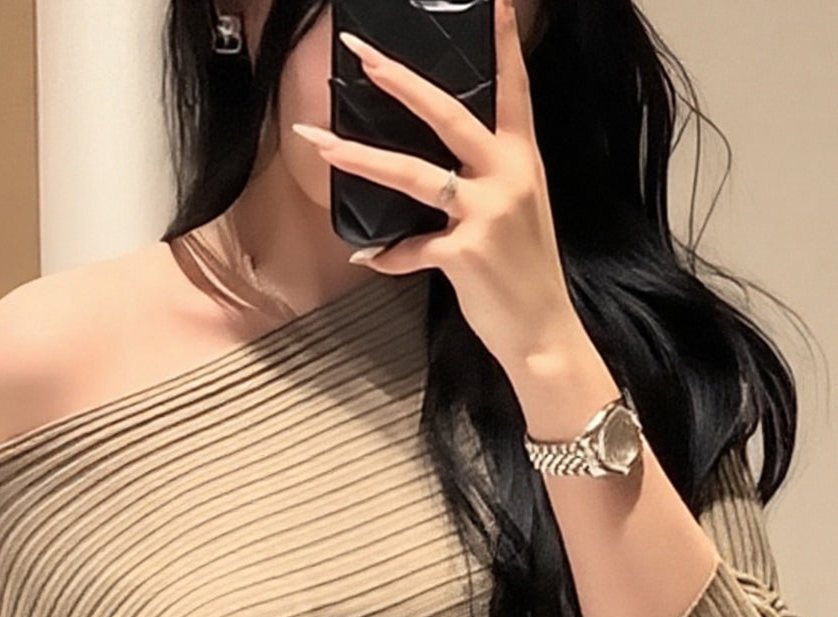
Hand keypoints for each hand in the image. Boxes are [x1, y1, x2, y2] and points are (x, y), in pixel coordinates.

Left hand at [292, 0, 582, 373]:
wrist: (543, 334)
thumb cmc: (526, 274)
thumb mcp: (517, 214)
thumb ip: (484, 184)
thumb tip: (437, 172)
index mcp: (523, 161)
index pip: (514, 91)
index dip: (503, 45)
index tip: (495, 3)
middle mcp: (507, 178)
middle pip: (448, 115)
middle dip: (400, 82)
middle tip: (364, 56)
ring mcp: (485, 214)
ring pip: (412, 173)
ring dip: (361, 158)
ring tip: (322, 142)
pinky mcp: (463, 254)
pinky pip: (409, 248)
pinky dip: (389, 257)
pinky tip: (374, 259)